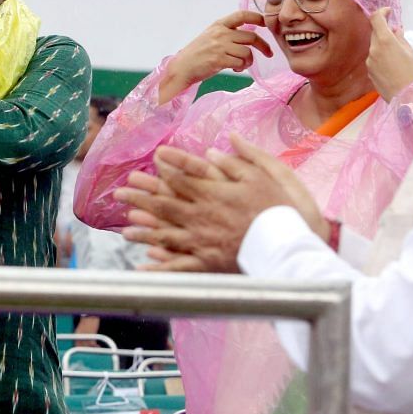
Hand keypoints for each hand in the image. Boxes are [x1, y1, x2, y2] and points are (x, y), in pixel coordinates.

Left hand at [115, 135, 324, 272]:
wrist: (293, 246)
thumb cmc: (283, 208)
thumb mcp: (267, 174)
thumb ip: (240, 158)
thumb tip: (217, 145)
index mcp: (216, 193)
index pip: (184, 175)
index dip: (167, 165)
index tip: (153, 157)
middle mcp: (204, 216)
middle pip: (165, 204)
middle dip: (141, 198)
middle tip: (119, 192)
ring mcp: (204, 241)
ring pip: (166, 234)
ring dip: (144, 231)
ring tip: (124, 228)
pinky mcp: (210, 263)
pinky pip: (180, 266)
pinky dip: (161, 267)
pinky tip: (144, 266)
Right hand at [159, 11, 271, 102]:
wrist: (182, 67)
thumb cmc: (197, 53)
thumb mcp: (211, 36)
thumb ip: (227, 33)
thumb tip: (249, 36)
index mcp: (219, 25)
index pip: (242, 15)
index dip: (257, 18)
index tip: (266, 24)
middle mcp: (221, 33)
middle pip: (251, 37)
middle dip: (264, 46)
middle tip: (268, 53)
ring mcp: (220, 47)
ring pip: (247, 52)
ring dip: (249, 61)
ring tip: (242, 65)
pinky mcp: (219, 60)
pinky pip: (240, 63)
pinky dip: (241, 68)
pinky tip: (235, 69)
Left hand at [365, 8, 412, 102]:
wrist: (406, 97)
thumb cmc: (412, 74)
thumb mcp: (410, 52)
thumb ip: (400, 38)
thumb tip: (395, 29)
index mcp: (385, 41)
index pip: (375, 19)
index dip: (381, 12)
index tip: (388, 12)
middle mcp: (374, 49)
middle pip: (375, 33)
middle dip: (384, 30)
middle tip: (396, 33)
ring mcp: (369, 61)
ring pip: (374, 46)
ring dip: (383, 45)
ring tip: (397, 54)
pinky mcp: (369, 71)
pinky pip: (373, 58)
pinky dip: (381, 56)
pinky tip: (392, 65)